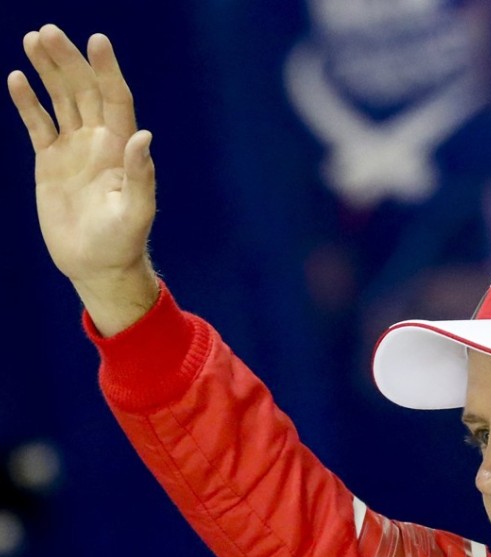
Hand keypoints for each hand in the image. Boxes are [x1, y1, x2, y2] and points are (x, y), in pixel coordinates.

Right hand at [8, 24, 158, 335]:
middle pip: (84, 90)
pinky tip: (18, 77)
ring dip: (49, 71)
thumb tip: (144, 136)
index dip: (107, 70)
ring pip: (61, 100)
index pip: (115, 99)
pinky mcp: (51, 162)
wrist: (97, 264)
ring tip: (33, 39)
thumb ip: (140, 175)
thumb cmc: (122, 242)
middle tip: (49, 31)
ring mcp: (74, 149)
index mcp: (121, 148)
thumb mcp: (135, 212)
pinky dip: (28, 102)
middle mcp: (99, 141)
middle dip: (68, 60)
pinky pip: (38, 124)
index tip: (97, 40)